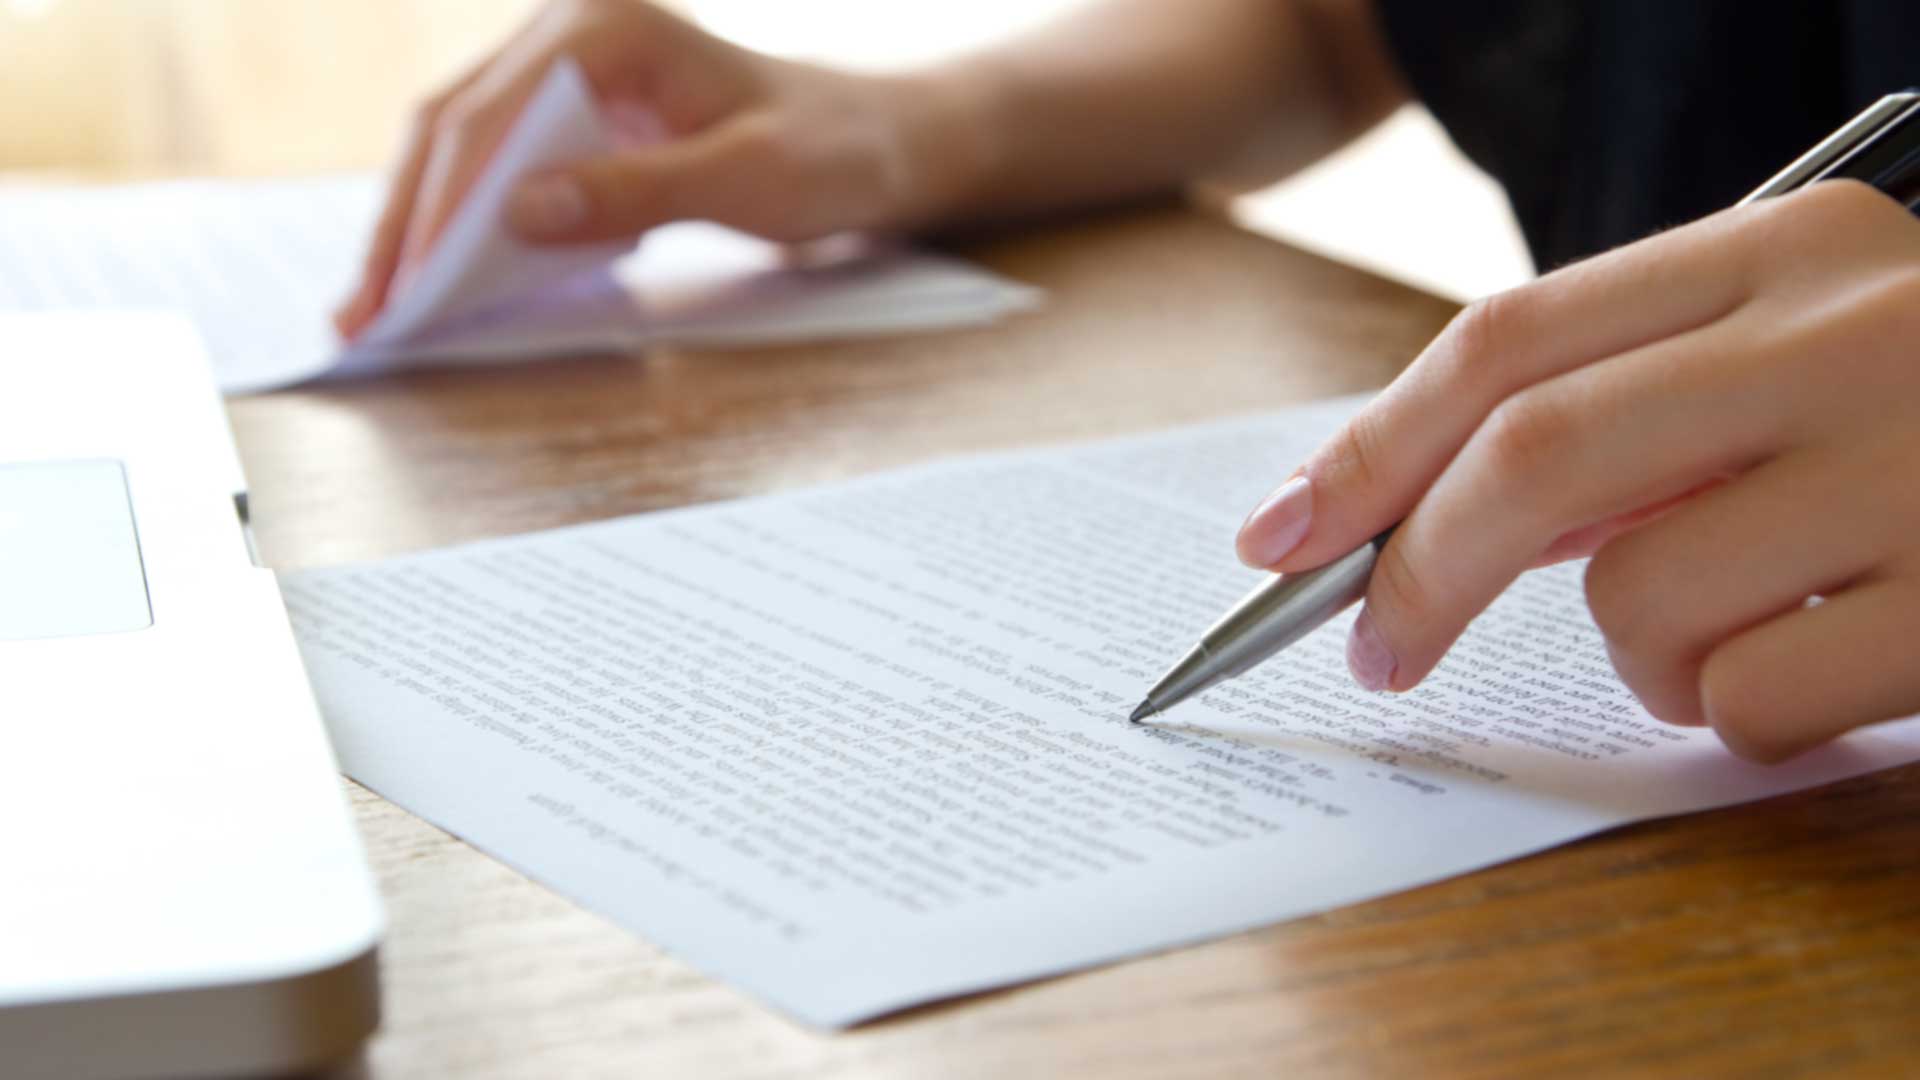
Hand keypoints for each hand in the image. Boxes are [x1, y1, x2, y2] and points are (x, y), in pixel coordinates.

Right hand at [334, 0, 969, 338]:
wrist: (881, 146)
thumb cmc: (832, 153)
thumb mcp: (747, 179)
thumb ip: (637, 189)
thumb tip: (518, 210)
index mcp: (605, 25)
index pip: (489, 118)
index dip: (437, 207)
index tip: (405, 285)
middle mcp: (574, 31)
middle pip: (455, 126)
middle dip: (404, 222)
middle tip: (363, 312)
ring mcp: (572, 72)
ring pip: (466, 146)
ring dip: (422, 226)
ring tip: (379, 307)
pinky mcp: (584, 116)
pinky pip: (505, 167)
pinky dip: (470, 224)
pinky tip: (444, 280)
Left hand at [1235, 180, 1919, 761]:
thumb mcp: (1799, 357)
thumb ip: (1633, 412)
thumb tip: (1424, 517)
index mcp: (1792, 246)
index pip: (1511, 341)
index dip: (1370, 447)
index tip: (1280, 536)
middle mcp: (1856, 332)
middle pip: (1535, 459)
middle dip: (1416, 571)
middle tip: (1376, 651)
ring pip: (1636, 600)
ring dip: (1634, 655)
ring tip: (1733, 637)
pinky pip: (1750, 701)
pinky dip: (1737, 715)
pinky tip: (1827, 671)